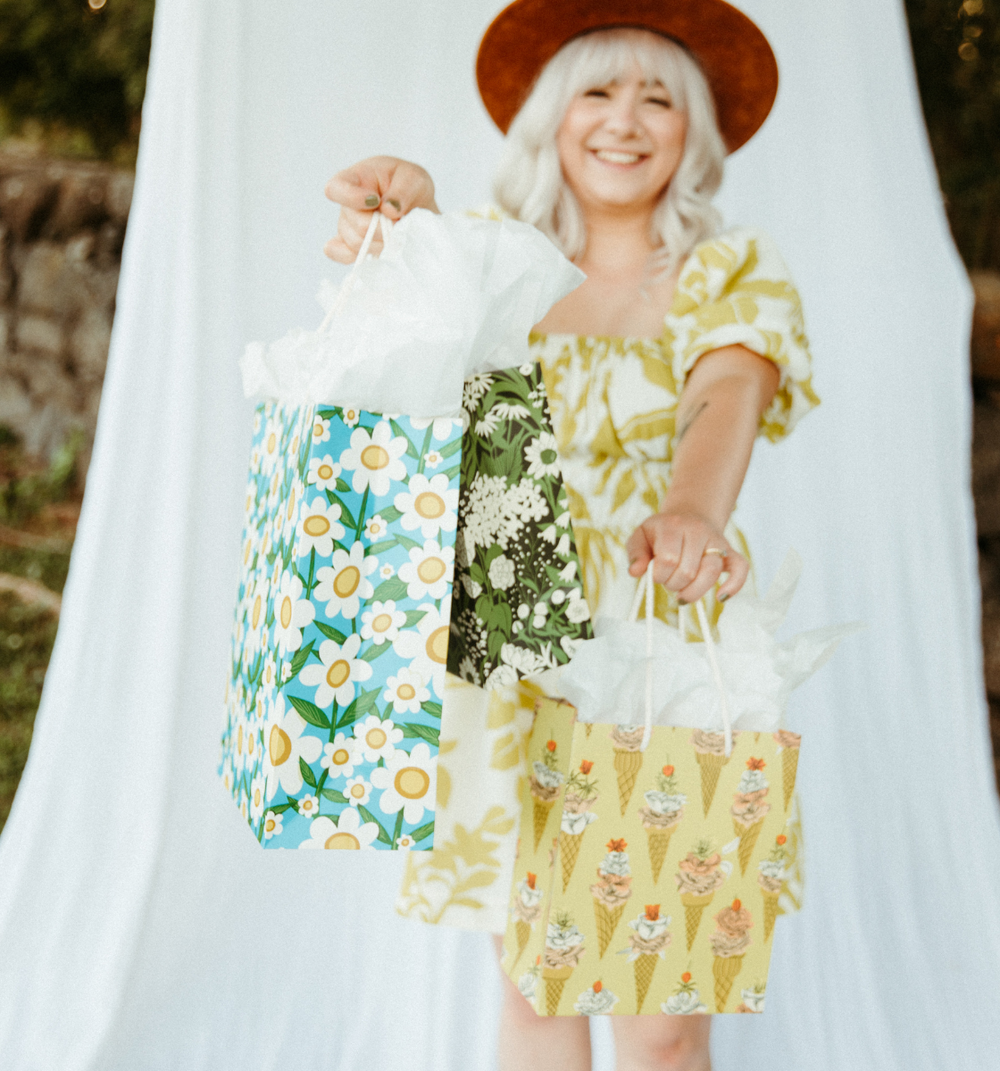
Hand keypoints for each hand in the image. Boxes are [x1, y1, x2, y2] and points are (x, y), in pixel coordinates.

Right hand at [323, 156, 437, 261]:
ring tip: (396, 234)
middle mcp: (346, 204)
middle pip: (355, 224)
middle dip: (381, 228)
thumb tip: (388, 210)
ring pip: (356, 243)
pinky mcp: (352, 245)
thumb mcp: (414, 178)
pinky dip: (359, 257)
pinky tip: (374, 253)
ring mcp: (347, 226)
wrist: (417, 206)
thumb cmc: (410, 186)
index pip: (336, 188)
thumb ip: (403, 191)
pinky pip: (343, 255)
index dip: (351, 197)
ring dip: (381, 243)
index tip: (375, 201)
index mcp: (356, 179)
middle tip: (400, 224)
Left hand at [625, 510, 748, 603]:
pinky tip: (720, 597)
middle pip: (688, 570)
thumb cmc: (661, 532)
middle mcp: (698, 531)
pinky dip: (733, 585)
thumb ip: (635, 553)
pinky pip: (740, 568)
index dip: (659, 575)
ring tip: (683, 594)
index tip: (656, 575)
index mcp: (673, 525)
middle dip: (674, 584)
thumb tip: (636, 572)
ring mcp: (716, 542)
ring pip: (711, 572)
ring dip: (694, 591)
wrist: (688, 515)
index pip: (668, 559)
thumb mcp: (641, 536)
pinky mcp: (729, 553)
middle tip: (669, 581)